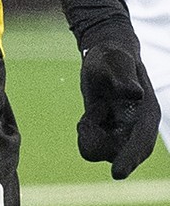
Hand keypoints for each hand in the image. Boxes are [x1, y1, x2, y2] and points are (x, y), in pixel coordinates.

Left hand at [78, 40, 160, 178]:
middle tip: (91, 115)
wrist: (103, 62)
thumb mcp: (114, 62)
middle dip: (99, 140)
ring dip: (90, 132)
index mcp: (147, 114)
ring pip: (101, 151)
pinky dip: (86, 132)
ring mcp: (125, 136)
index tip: (116, 174)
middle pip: (118, 154)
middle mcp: (139, 130)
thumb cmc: (111, 59)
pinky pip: (91, 146)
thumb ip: (123, 77)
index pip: (140, 141)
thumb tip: (135, 93)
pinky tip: (91, 116)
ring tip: (96, 108)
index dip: (129, 158)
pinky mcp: (110, 138)